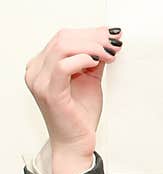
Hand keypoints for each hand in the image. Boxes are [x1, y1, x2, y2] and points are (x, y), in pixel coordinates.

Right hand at [24, 27, 123, 173]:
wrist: (77, 140)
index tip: (114, 34)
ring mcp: (39, 80)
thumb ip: (94, 58)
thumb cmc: (81, 113)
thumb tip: (108, 40)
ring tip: (110, 55)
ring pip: (63, 46)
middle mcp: (35, 70)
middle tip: (116, 44)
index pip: (65, 36)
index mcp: (42, 64)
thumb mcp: (90, 78)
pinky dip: (83, 59)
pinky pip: (63, 65)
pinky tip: (97, 63)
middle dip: (95, 37)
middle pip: (64, 37)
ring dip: (93, 46)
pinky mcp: (49, 91)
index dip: (92, 32)